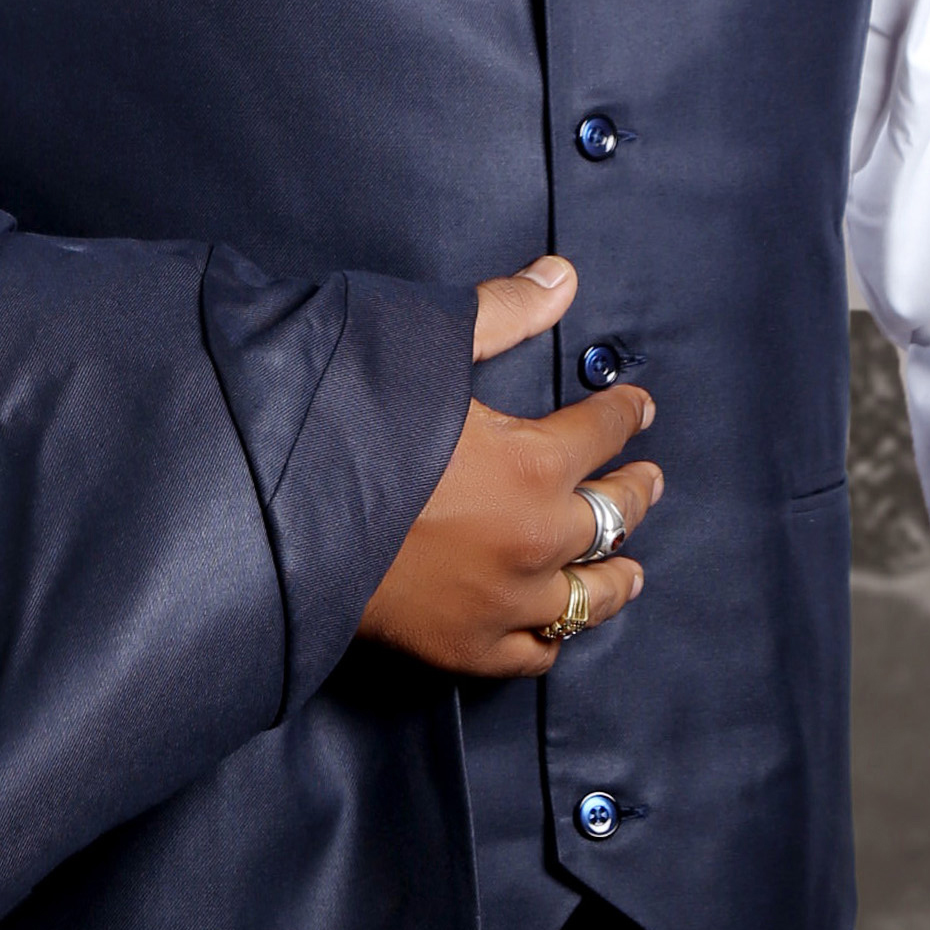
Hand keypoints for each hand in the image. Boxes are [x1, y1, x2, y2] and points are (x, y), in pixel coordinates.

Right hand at [356, 256, 661, 675]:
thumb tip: (563, 276)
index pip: (601, 432)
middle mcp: (533, 540)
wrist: (280, 513)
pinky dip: (554, 635)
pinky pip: (534, 652)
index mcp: (532, 466)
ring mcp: (503, 602)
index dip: (624, 415)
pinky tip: (559, 625)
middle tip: (649, 480)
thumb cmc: (349, 424)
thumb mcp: (427, 346)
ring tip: (632, 568)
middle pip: (612, 516)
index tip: (639, 409)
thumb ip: (503, 312)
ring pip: (589, 596)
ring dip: (616, 575)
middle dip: (636, 492)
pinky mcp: (464, 648)